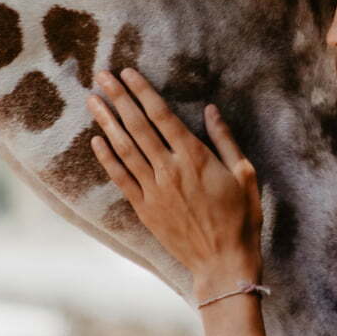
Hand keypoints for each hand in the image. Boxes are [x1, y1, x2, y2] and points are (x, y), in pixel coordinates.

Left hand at [86, 68, 263, 297]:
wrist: (223, 263)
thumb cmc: (241, 218)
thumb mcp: (245, 173)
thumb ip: (225, 139)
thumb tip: (210, 109)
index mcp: (195, 157)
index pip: (162, 115)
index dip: (143, 91)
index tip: (128, 72)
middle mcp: (169, 169)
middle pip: (137, 126)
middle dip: (118, 98)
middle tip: (101, 76)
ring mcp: (154, 190)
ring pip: (124, 148)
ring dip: (106, 122)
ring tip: (92, 100)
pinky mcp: (145, 209)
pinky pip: (121, 178)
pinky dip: (107, 158)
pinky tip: (96, 140)